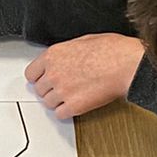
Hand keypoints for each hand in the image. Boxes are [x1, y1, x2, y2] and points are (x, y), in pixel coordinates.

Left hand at [24, 33, 144, 119]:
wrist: (126, 64)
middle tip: (62, 88)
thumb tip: (64, 58)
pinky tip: (76, 104)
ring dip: (58, 101)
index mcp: (53, 55)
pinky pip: (60, 114)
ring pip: (48, 103)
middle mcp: (54, 73)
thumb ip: (66, 53)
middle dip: (49, 90)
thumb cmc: (112, 51)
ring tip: (72, 95)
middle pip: (39, 90)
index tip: (44, 80)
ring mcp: (62, 91)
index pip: (31, 73)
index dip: (39, 78)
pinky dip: (67, 112)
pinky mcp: (73, 106)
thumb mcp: (82, 41)